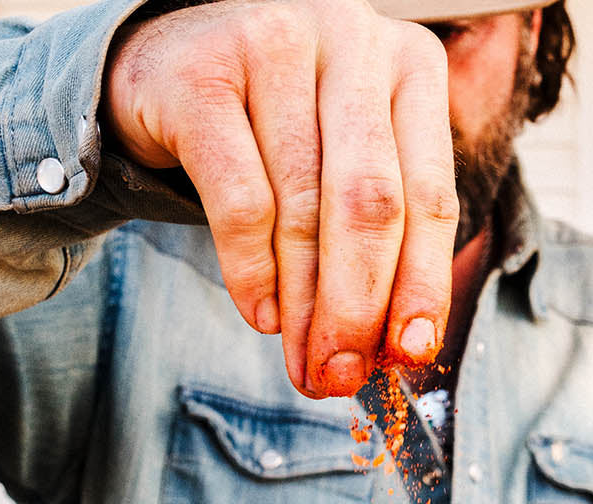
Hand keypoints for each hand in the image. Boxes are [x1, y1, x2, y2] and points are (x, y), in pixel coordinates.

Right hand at [101, 0, 456, 397]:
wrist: (160, 63)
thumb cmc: (266, 124)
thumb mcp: (338, 155)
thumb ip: (376, 229)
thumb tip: (395, 345)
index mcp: (409, 62)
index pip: (431, 193)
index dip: (424, 284)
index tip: (409, 354)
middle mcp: (351, 40)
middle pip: (372, 203)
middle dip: (360, 305)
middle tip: (342, 373)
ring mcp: (273, 48)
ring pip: (303, 208)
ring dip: (303, 303)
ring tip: (303, 359)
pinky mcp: (202, 79)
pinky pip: (239, 200)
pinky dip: (251, 272)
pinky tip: (260, 313)